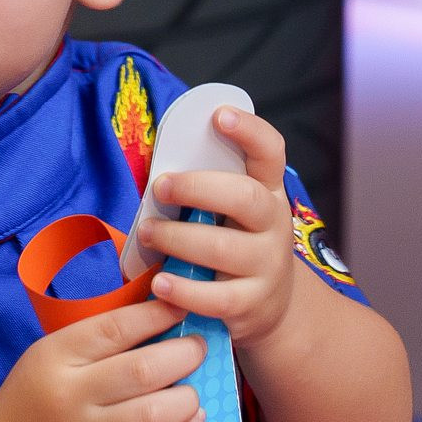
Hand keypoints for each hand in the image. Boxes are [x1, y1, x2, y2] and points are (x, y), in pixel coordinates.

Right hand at [0, 299, 206, 421]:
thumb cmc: (34, 398)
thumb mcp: (50, 355)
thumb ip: (98, 339)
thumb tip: (160, 314)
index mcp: (56, 357)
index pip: (117, 328)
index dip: (157, 314)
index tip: (181, 307)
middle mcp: (73, 397)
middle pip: (143, 371)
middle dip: (184, 355)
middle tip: (197, 348)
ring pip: (156, 415)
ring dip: (188, 398)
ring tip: (193, 389)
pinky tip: (193, 420)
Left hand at [136, 105, 297, 346]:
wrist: (276, 306)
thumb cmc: (239, 244)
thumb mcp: (234, 212)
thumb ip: (209, 189)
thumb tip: (153, 164)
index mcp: (268, 192)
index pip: (270, 153)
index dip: (250, 131)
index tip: (220, 116)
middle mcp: (273, 224)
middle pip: (245, 197)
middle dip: (198, 188)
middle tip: (160, 187)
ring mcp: (266, 265)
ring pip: (224, 248)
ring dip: (177, 239)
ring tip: (146, 233)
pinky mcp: (252, 303)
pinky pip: (217, 298)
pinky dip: (185, 290)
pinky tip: (159, 283)